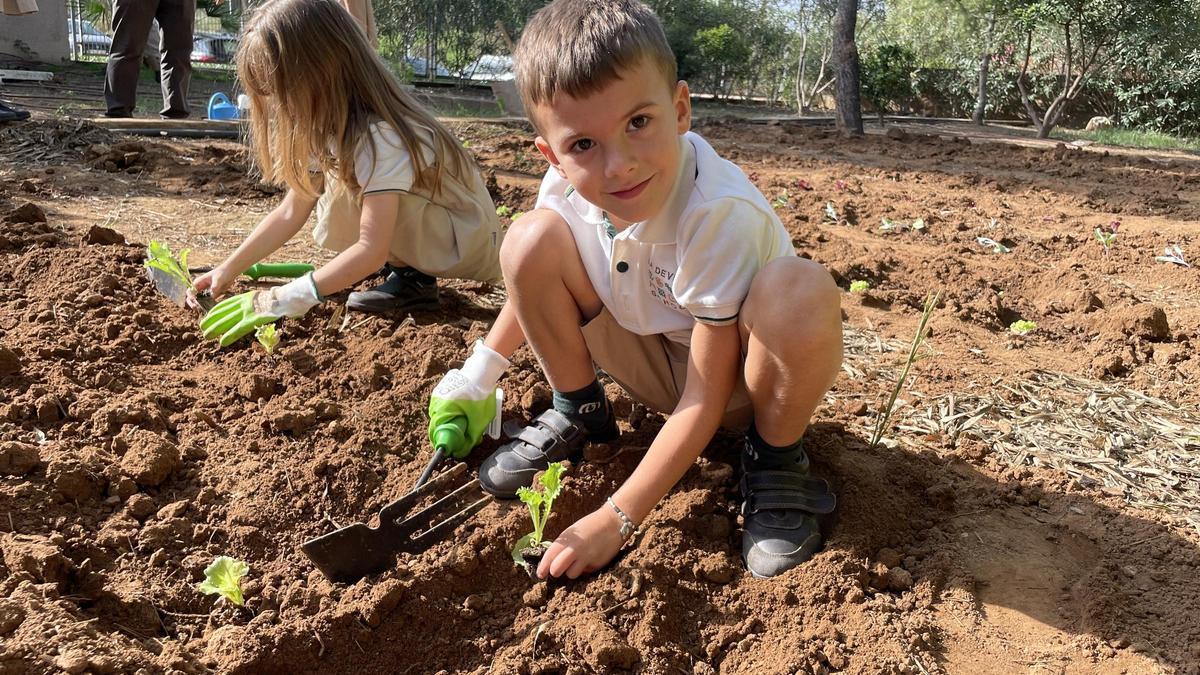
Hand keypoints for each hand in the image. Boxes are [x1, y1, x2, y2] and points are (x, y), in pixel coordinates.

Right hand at [190, 266, 237, 306]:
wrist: (231, 273)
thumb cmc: (222, 273)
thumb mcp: (218, 279)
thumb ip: (215, 286)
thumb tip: (212, 294)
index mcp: (198, 282)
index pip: (190, 291)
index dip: (190, 296)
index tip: (194, 300)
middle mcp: (200, 287)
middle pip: (192, 297)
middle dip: (192, 303)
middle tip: (196, 308)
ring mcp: (206, 292)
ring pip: (199, 300)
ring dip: (199, 306)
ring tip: (201, 310)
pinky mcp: (212, 295)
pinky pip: (208, 302)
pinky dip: (207, 305)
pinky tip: (210, 309)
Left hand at [200, 272, 320, 345]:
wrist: (286, 297)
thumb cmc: (279, 298)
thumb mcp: (263, 298)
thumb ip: (255, 303)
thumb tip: (255, 309)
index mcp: (245, 297)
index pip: (225, 305)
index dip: (215, 312)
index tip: (207, 316)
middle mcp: (242, 303)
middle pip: (222, 313)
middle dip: (210, 321)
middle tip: (202, 328)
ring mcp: (247, 311)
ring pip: (226, 321)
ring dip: (215, 329)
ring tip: (206, 335)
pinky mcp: (252, 320)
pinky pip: (238, 329)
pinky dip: (229, 335)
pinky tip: (222, 342)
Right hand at [427, 340, 508, 456]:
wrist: (482, 372)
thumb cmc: (481, 395)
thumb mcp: (479, 421)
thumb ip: (470, 438)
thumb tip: (461, 453)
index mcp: (441, 410)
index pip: (435, 433)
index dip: (443, 443)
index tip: (452, 448)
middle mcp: (435, 402)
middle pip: (439, 425)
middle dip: (450, 433)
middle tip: (463, 436)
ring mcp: (438, 394)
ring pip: (442, 416)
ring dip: (452, 421)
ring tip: (467, 421)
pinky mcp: (443, 390)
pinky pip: (444, 407)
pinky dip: (452, 412)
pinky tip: (465, 410)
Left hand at [537, 506, 626, 578]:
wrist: (614, 522)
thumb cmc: (591, 525)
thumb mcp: (574, 533)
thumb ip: (563, 545)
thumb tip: (552, 561)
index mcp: (567, 538)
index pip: (550, 555)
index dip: (543, 567)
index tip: (540, 574)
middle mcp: (575, 549)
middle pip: (556, 569)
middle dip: (555, 572)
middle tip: (557, 570)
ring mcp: (586, 558)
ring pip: (571, 574)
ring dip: (571, 571)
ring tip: (577, 562)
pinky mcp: (596, 564)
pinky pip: (585, 572)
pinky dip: (584, 568)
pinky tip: (589, 558)